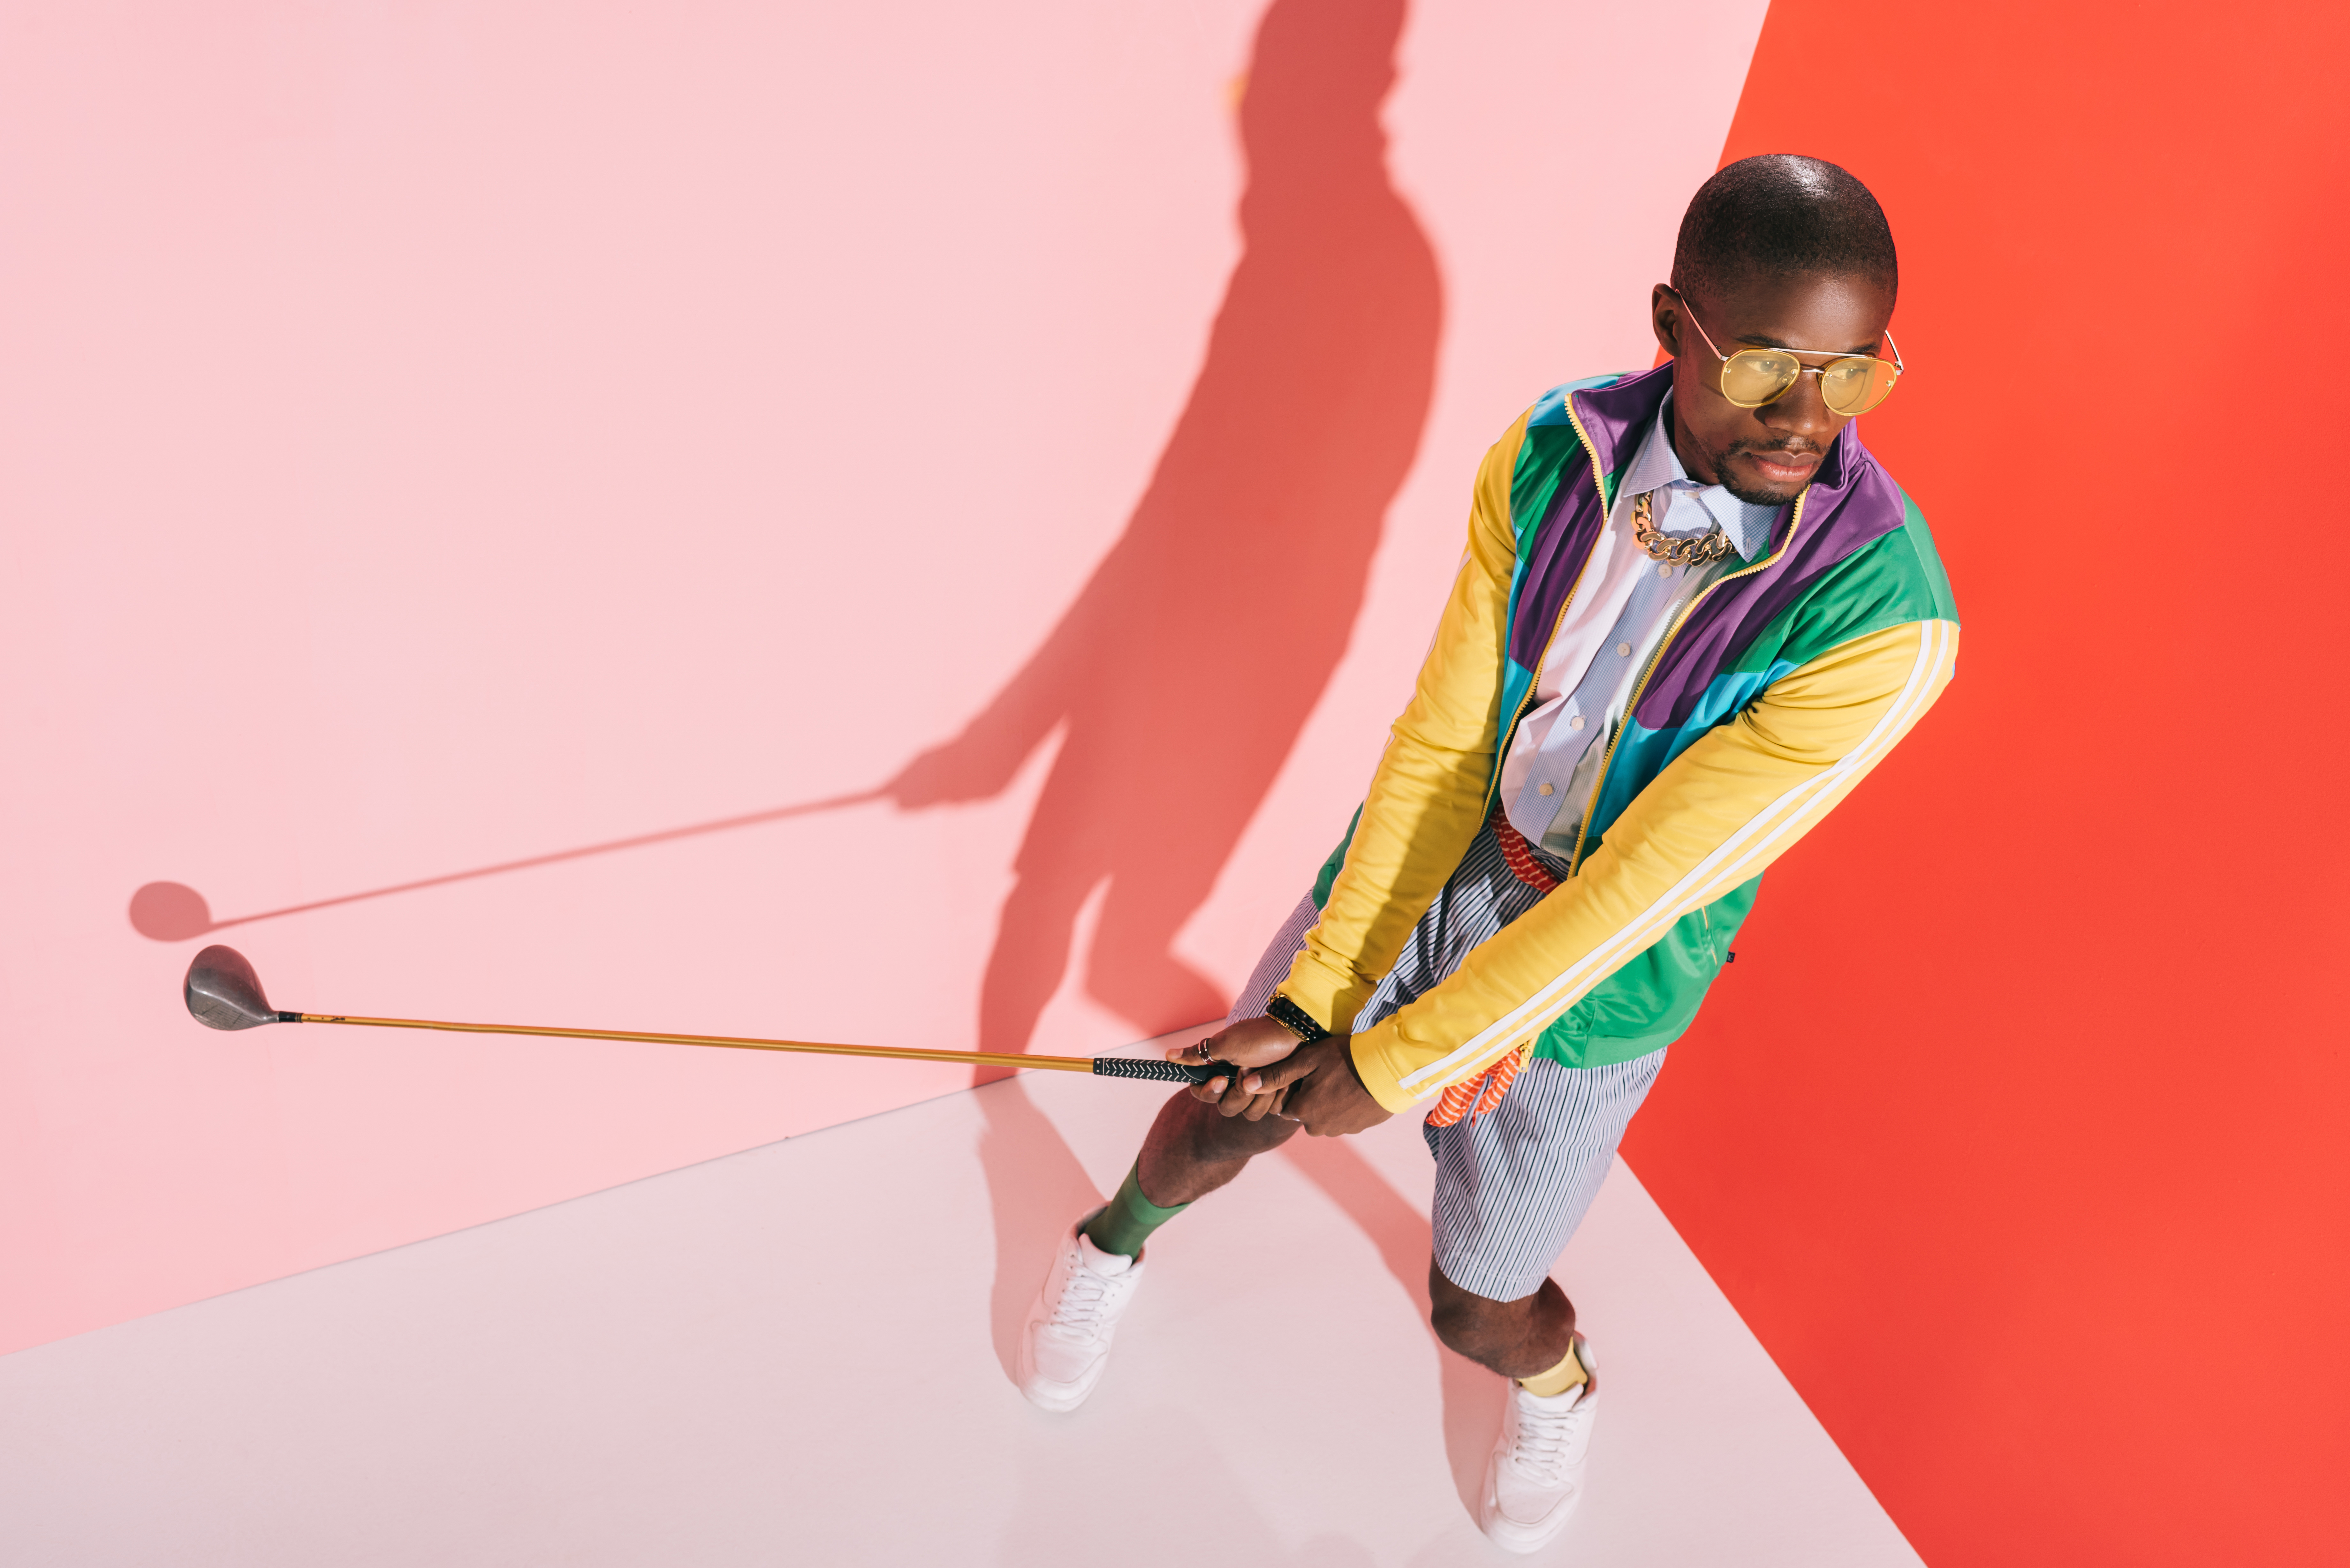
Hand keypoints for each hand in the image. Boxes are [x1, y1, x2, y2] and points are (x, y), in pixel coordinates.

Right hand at [1168, 1016, 1308, 1121]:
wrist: (1297, 1034)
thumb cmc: (1260, 1036)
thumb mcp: (1226, 1043)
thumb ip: (1197, 1054)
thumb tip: (1168, 1056)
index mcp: (1219, 1071)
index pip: (1202, 1094)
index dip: (1210, 1092)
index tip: (1220, 1079)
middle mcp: (1236, 1084)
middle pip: (1227, 1108)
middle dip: (1239, 1093)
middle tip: (1249, 1070)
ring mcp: (1257, 1092)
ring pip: (1250, 1114)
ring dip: (1260, 1093)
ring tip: (1269, 1071)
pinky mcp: (1275, 1098)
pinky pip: (1271, 1112)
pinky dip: (1277, 1095)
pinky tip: (1283, 1080)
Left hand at [1237, 1036, 1392, 1136]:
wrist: (1389, 1070)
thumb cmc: (1345, 1059)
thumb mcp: (1307, 1060)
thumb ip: (1277, 1075)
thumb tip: (1246, 1085)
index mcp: (1301, 1112)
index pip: (1284, 1104)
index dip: (1292, 1086)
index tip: (1306, 1071)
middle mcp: (1318, 1127)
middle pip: (1305, 1111)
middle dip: (1310, 1094)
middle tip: (1326, 1071)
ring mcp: (1340, 1130)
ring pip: (1325, 1115)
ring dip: (1329, 1100)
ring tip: (1342, 1077)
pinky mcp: (1359, 1128)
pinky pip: (1345, 1117)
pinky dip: (1347, 1104)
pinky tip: (1355, 1086)